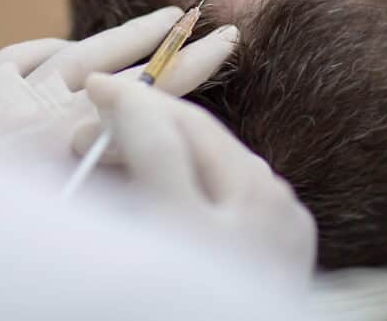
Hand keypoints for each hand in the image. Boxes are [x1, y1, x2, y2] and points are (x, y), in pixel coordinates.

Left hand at [0, 7, 237, 170]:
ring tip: (164, 18)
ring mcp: (9, 89)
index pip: (141, 93)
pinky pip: (25, 56)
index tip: (223, 41)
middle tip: (209, 21)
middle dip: (167, 43)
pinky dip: (52, 49)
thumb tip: (132, 150)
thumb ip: (94, 173)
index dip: (187, 67)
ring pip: (78, 51)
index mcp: (61, 135)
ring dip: (123, 36)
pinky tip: (67, 52)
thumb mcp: (44, 204)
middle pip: (117, 62)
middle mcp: (40, 103)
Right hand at [75, 73, 316, 282]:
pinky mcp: (298, 226)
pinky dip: (209, 165)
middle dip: (147, 110)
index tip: (95, 88)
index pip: (153, 134)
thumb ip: (108, 195)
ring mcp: (284, 219)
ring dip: (176, 137)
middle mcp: (250, 220)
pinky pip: (246, 174)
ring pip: (223, 146)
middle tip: (103, 114)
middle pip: (196, 129)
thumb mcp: (126, 250)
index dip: (120, 102)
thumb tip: (88, 140)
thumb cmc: (161, 303)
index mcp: (192, 232)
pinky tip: (177, 176)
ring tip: (131, 151)